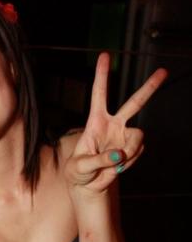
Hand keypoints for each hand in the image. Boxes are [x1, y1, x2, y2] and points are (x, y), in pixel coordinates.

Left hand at [65, 52, 166, 193]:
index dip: (102, 75)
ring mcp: (124, 137)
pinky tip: (118, 167)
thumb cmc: (77, 172)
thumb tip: (119, 154)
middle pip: (134, 103)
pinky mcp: (132, 149)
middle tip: (164, 71)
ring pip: (139, 136)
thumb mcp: (80, 166)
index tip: (105, 55)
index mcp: (95, 121)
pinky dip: (129, 162)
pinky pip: (137, 152)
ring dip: (130, 151)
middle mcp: (113, 125)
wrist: (88, 185)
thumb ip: (99, 160)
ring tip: (115, 163)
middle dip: (149, 87)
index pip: (99, 94)